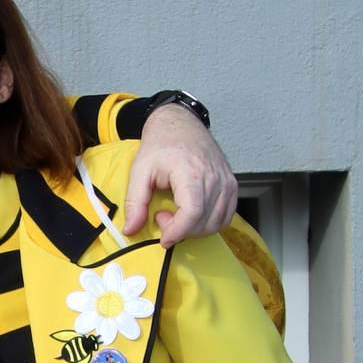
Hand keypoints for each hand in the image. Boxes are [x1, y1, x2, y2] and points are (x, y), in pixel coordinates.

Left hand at [123, 104, 237, 246]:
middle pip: (204, 222)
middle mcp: (214, 178)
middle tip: (163, 216)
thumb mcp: (140, 171)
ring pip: (216, 222)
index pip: (192, 213)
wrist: (181, 124)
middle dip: (181, 230)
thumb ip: (135, 202)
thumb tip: (131, 230)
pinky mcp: (231, 184)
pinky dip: (209, 223)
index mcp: (191, 173)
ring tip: (176, 213)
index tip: (164, 238)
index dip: (177, 232)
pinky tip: (192, 214)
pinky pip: (226, 215)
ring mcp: (226, 181)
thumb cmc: (160, 145)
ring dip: (194, 229)